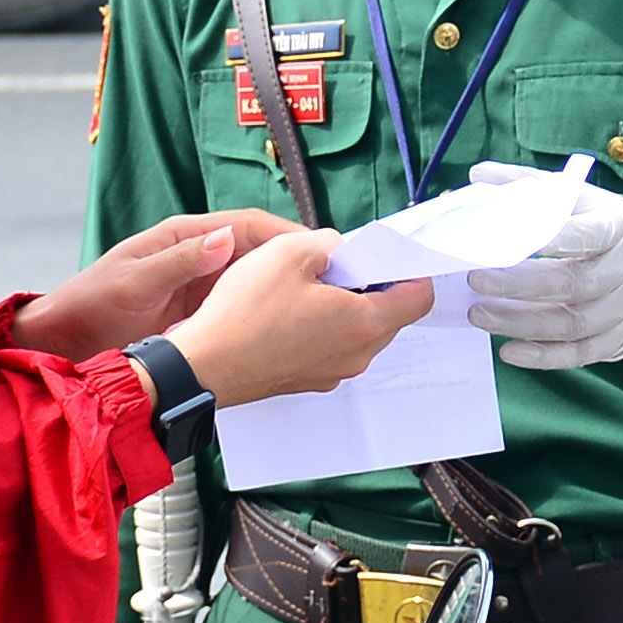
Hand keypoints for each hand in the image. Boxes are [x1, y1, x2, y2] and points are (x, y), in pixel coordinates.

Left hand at [14, 209, 296, 358]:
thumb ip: (178, 262)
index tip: (320, 251)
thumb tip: (225, 238)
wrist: (63, 344)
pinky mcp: (200, 314)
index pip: (246, 226)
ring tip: (324, 305)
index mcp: (184, 237)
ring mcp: (201, 286)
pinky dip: (267, 313)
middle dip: (297, 262)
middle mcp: (199, 257)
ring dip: (287, 289)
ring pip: (256, 281)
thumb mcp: (133, 284)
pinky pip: (242, 307)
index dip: (286, 235)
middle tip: (337, 281)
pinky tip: (289, 329)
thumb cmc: (90, 305)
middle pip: (259, 252)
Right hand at [169, 227, 434, 404]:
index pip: (419, 297)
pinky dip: (324, 326)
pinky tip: (290, 310)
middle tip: (339, 263)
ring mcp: (333, 372)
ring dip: (346, 305)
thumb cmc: (246, 312)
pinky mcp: (308, 379)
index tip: (387, 254)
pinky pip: (332, 346)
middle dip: (373, 284)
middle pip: (390, 314)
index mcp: (366, 323)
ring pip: (359, 331)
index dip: (410, 269)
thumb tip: (340, 251)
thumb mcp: (290, 251)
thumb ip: (329, 243)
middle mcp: (358, 355)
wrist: (203, 365)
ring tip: (308, 285)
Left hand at [461, 163, 622, 369]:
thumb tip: (479, 175)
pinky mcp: (617, 341)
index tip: (511, 238)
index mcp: (619, 228)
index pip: (586, 234)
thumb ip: (531, 186)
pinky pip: (578, 354)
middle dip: (520, 285)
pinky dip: (542, 357)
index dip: (552, 239)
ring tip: (479, 314)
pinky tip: (509, 351)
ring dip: (520, 323)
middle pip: (573, 283)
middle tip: (476, 279)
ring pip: (570, 324)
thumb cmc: (610, 227)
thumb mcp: (584, 198)